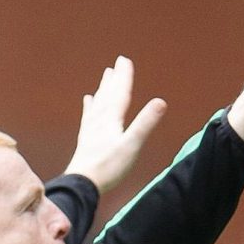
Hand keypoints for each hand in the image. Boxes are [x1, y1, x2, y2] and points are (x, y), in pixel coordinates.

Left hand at [64, 56, 166, 193]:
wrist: (82, 184)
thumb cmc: (109, 167)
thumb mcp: (132, 146)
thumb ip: (145, 124)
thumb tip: (161, 101)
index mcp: (112, 119)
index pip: (120, 93)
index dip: (124, 77)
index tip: (125, 60)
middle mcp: (99, 120)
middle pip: (108, 95)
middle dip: (114, 79)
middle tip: (117, 62)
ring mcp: (91, 130)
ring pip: (98, 103)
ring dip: (103, 89)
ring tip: (105, 76)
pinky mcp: (85, 141)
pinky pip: (88, 117)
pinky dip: (89, 106)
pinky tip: (88, 101)